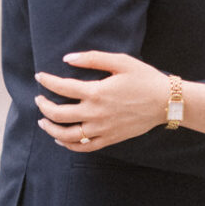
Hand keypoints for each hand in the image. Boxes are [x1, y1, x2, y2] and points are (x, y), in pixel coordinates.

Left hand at [35, 50, 169, 151]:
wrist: (165, 102)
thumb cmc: (144, 78)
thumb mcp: (120, 61)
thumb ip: (92, 58)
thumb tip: (66, 58)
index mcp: (96, 92)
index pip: (61, 87)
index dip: (46, 81)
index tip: (40, 76)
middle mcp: (95, 113)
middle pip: (58, 114)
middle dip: (43, 106)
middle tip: (38, 99)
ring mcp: (101, 129)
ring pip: (66, 135)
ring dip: (50, 129)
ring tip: (43, 121)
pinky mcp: (109, 139)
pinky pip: (83, 147)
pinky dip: (68, 145)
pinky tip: (60, 139)